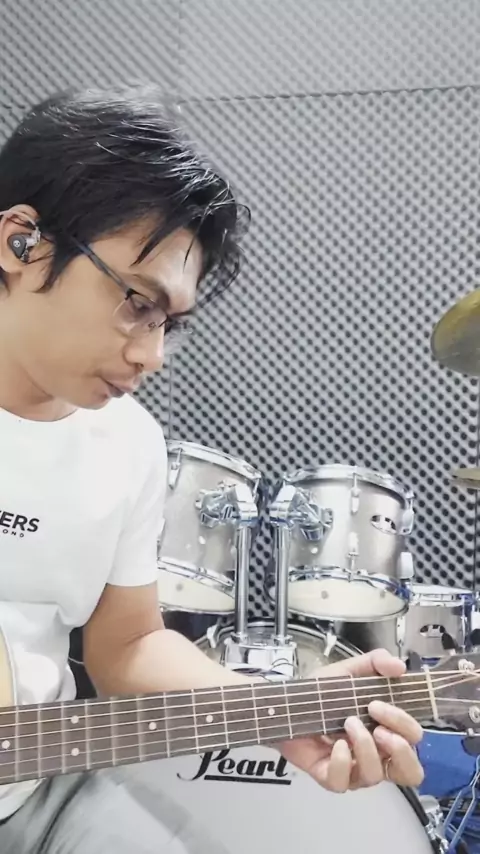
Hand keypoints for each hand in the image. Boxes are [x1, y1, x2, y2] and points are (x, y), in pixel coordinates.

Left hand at [278, 648, 423, 792]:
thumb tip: (400, 667)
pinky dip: (342, 762)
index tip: (378, 704)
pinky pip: (343, 783)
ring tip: (348, 723)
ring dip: (364, 747)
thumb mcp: (350, 670)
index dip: (403, 724)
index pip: (414, 739)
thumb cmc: (323, 692)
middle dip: (399, 748)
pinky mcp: (330, 777)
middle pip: (410, 772)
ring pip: (375, 777)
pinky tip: (335, 744)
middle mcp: (376, 754)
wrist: (287, 702)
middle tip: (378, 728)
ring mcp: (354, 769)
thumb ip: (376, 662)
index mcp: (387, 730)